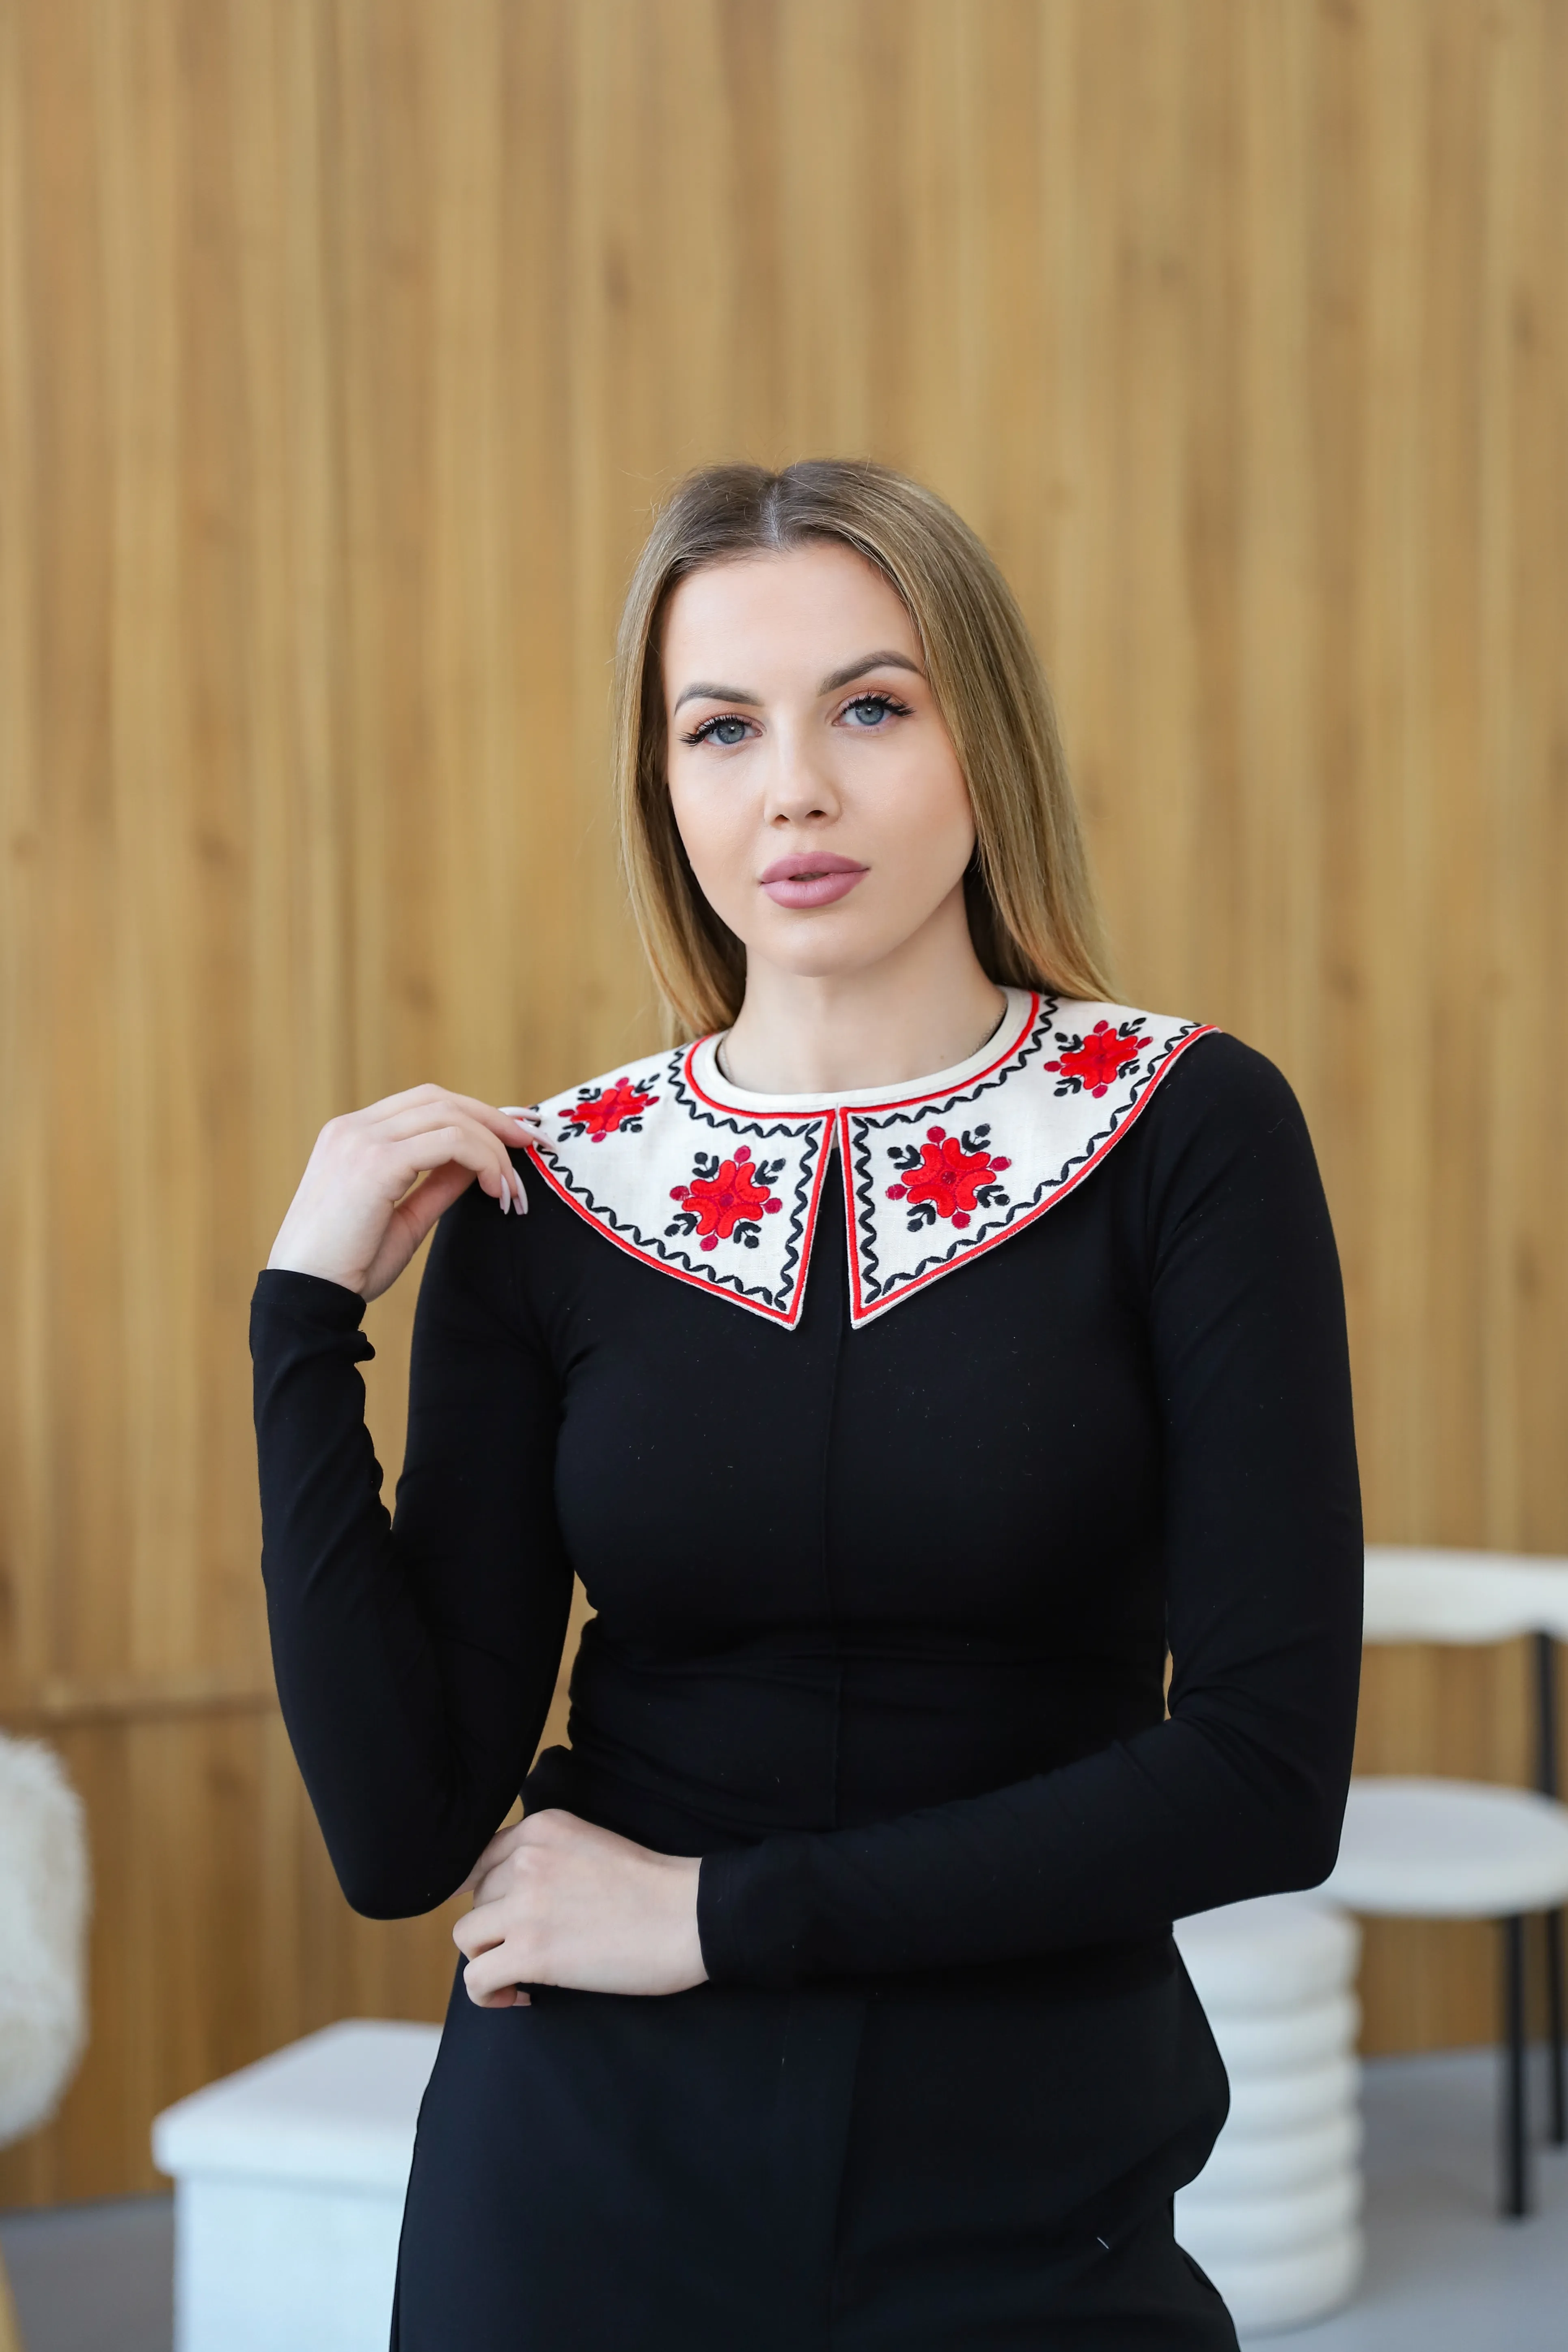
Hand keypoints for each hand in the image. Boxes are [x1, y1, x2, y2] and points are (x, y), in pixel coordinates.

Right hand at [267, 1085, 544, 1299]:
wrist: (307, 1299)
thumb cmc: (349, 1267)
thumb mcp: (403, 1218)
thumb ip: (437, 1184)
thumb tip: (477, 1164)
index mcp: (352, 1135)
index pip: (425, 1104)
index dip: (476, 1114)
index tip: (515, 1138)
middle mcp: (354, 1128)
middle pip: (441, 1100)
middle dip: (495, 1120)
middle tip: (534, 1146)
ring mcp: (361, 1140)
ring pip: (451, 1117)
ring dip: (494, 1148)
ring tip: (512, 1189)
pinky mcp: (375, 1162)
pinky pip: (450, 1143)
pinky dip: (484, 1161)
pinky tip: (495, 1193)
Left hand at [452, 1810, 706, 2006]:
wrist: (689, 1915)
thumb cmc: (650, 1886)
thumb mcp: (587, 1844)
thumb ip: (544, 1856)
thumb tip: (501, 1896)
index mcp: (542, 1827)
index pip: (479, 1861)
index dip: (486, 1897)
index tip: (503, 1920)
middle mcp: (526, 1859)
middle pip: (475, 1900)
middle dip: (495, 1928)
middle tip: (528, 1949)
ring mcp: (526, 1905)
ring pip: (466, 1937)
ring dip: (488, 1959)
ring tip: (517, 1976)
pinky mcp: (532, 1952)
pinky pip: (476, 1978)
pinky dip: (487, 1994)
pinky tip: (516, 1996)